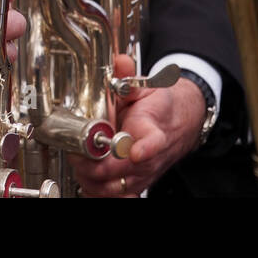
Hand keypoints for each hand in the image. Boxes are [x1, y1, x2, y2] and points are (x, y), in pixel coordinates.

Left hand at [67, 54, 205, 197]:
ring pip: (118, 188)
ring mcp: (144, 173)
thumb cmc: (158, 106)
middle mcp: (149, 156)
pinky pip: (118, 196)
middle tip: (77, 150)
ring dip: (94, 179)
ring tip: (78, 162)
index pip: (153, 142)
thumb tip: (120, 62)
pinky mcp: (137, 183)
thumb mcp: (144, 85)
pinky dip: (100, 192)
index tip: (134, 152)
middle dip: (98, 164)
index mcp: (153, 129)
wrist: (179, 122)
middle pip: (125, 171)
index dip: (144, 149)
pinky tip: (88, 180)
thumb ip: (128, 76)